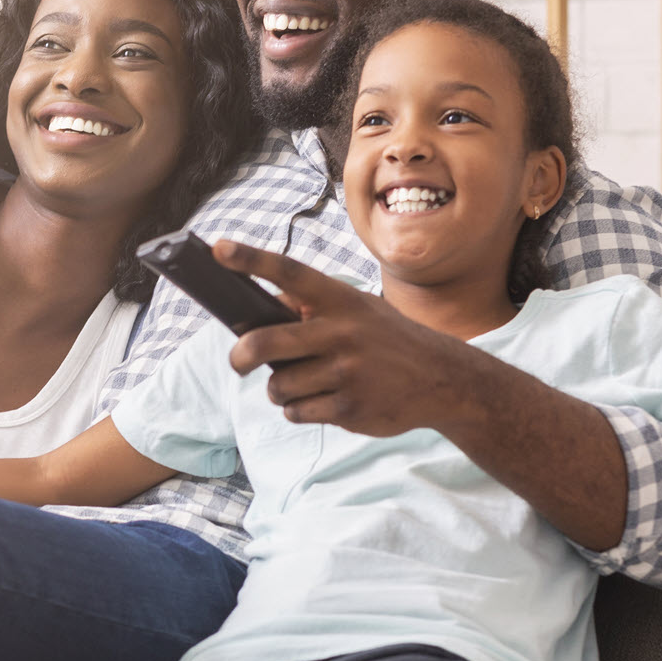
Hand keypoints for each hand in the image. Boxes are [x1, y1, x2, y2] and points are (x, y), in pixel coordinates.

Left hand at [214, 239, 474, 438]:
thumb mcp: (357, 309)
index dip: (251, 259)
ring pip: (278, 385)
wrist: (442, 379)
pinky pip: (297, 412)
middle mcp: (342, 333)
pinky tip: (324, 400)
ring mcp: (346, 372)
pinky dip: (299, 409)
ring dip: (280, 389)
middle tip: (238, 361)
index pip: (289, 273)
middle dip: (241, 356)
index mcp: (341, 300)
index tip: (219, 249)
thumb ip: (313, 308)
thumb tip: (260, 312)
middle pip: (264, 342)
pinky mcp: (349, 408)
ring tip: (303, 384)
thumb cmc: (385, 339)